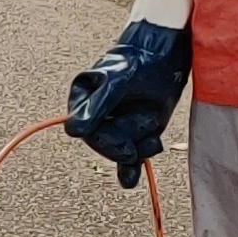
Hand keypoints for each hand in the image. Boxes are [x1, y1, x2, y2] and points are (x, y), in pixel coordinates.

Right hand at [66, 0, 191, 187]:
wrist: (163, 56)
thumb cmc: (137, 62)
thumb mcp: (118, 81)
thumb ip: (99, 106)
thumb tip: (74, 131)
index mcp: (82, 101)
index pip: (86, 132)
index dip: (106, 141)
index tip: (126, 145)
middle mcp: (96, 116)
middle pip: (104, 145)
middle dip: (126, 145)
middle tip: (148, 140)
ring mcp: (115, 126)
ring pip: (120, 152)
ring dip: (140, 149)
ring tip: (154, 137)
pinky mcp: (134, 134)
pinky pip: (127, 160)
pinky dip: (129, 171)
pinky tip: (130, 180)